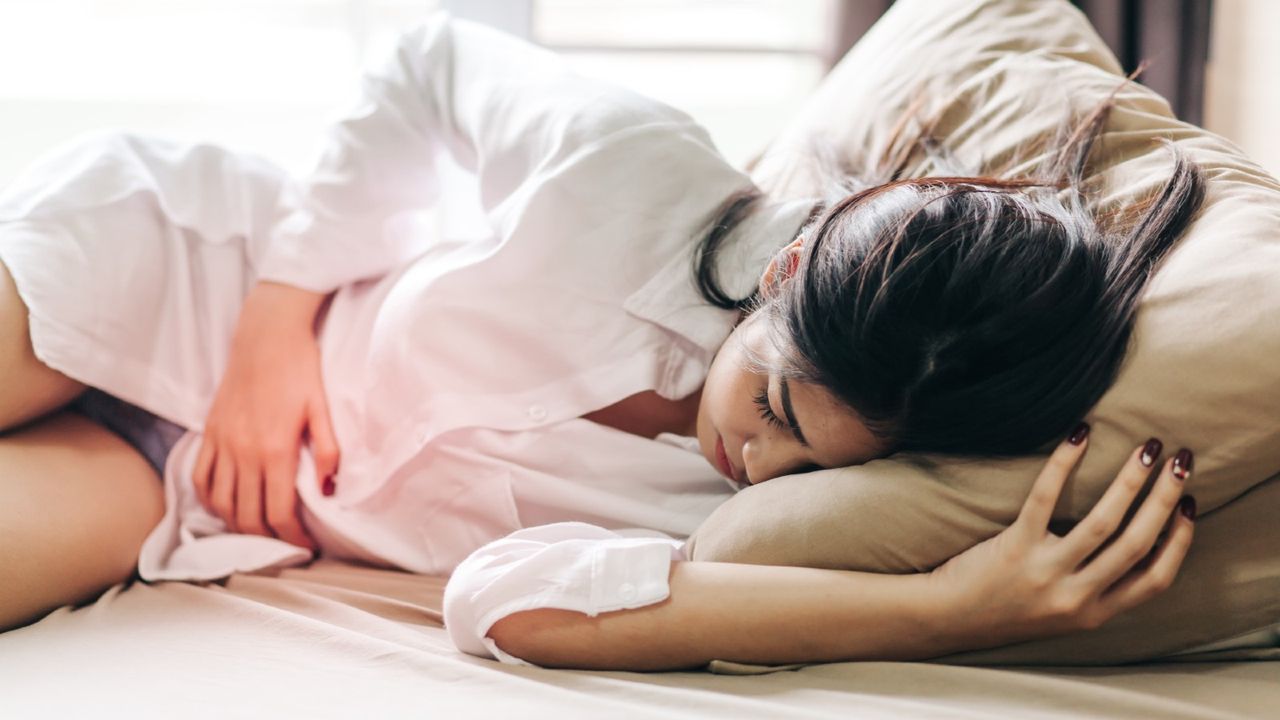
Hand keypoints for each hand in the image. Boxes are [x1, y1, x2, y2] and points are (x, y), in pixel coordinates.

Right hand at [192, 282, 339, 552]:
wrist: (265, 335)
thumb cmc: (300, 368)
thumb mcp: (323, 409)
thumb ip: (328, 451)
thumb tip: (329, 490)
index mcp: (275, 450)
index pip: (279, 513)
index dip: (293, 538)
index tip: (307, 546)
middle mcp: (244, 453)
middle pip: (248, 516)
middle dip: (268, 539)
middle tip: (286, 544)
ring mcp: (222, 443)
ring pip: (221, 504)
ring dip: (238, 525)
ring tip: (260, 530)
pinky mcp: (209, 432)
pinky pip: (201, 477)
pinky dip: (210, 501)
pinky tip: (225, 507)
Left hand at [929, 424, 1195, 648]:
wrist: (950, 618)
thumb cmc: (1007, 606)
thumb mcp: (1064, 611)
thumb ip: (1097, 587)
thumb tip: (1136, 540)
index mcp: (1094, 613)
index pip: (1156, 579)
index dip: (1178, 540)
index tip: (1188, 505)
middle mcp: (1075, 597)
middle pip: (1136, 544)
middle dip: (1165, 499)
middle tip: (1181, 462)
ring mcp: (1046, 573)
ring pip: (1102, 523)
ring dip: (1131, 481)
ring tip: (1147, 448)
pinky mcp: (1014, 548)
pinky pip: (1045, 499)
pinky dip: (1064, 464)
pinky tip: (1080, 436)